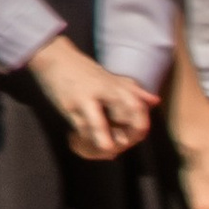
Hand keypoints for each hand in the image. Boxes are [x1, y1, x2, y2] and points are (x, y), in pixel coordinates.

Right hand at [27, 35, 153, 161]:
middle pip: (132, 119)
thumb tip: (155, 101)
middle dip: (125, 140)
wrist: (52, 56)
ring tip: (99, 151)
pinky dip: (83, 143)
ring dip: (102, 146)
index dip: (138, 129)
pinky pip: (83, 131)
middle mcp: (107, 91)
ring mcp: (87, 99)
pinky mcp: (70, 106)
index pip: (139, 110)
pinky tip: (75, 140)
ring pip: (103, 131)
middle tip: (115, 148)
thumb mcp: (109, 77)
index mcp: (118, 86)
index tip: (129, 138)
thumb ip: (132, 90)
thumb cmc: (82, 69)